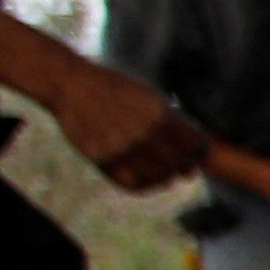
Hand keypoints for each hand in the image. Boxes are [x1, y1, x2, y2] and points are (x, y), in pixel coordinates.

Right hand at [55, 64, 204, 193]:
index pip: (196, 145)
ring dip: (164, 178)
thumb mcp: (148, 95)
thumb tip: (195, 152)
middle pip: (179, 164)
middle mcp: (143, 132)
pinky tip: (146, 179)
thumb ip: (172, 121)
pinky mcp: (102, 159)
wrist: (70, 83)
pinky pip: (133, 184)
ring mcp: (122, 148)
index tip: (196, 154)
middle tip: (182, 168)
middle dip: (184, 167)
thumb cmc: (114, 88)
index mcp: (159, 113)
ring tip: (164, 174)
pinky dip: (144, 186)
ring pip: (158, 178)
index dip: (199, 152)